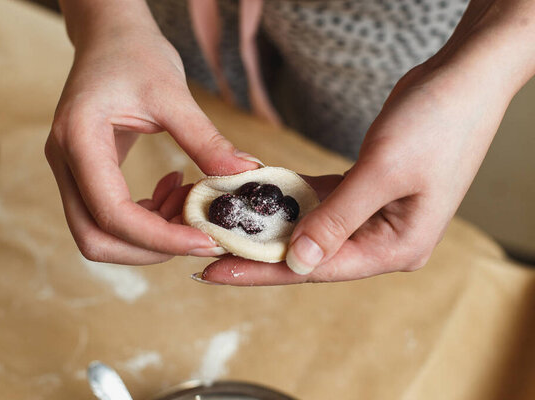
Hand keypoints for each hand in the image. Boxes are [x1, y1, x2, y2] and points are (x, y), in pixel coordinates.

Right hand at [45, 19, 259, 264]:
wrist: (109, 37)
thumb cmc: (135, 53)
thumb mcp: (173, 93)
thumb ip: (205, 139)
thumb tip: (245, 175)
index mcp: (79, 139)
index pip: (111, 212)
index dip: (159, 237)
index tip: (205, 240)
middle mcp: (65, 162)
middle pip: (96, 238)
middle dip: (150, 248)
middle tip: (197, 233)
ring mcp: (71, 171)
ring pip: (101, 234)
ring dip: (150, 235)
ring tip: (189, 202)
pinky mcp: (85, 174)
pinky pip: (110, 216)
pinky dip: (147, 218)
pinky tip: (175, 189)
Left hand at [198, 61, 511, 284]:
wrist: (463, 79)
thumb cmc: (437, 125)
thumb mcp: (383, 174)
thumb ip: (336, 219)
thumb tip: (296, 260)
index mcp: (396, 247)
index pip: (316, 268)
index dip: (261, 269)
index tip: (215, 269)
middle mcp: (384, 238)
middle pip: (309, 252)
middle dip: (259, 249)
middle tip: (208, 249)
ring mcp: (374, 215)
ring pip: (310, 226)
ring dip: (270, 220)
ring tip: (224, 221)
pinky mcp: (365, 190)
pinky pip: (318, 199)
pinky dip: (289, 196)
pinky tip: (257, 192)